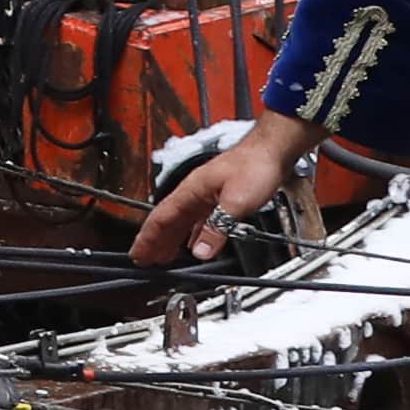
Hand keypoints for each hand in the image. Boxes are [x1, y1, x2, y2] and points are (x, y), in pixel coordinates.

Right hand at [127, 113, 312, 267]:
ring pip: (182, 221)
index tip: (137, 254)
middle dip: (154, 242)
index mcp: (191, 191)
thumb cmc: (254, 165)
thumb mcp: (236, 201)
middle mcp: (194, 193)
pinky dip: (191, 234)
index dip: (147, 238)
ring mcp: (206, 194)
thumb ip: (218, 228)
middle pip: (167, 221)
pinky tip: (194, 241)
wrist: (272, 149)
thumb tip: (200, 250)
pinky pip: (198, 220)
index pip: (160, 218)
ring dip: (171, 239)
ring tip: (163, 256)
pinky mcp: (219, 197)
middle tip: (144, 260)